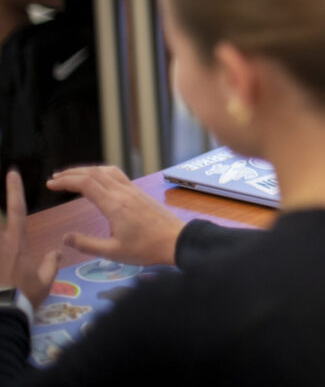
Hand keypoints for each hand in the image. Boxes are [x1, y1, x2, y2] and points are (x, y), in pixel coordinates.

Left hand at [1, 170, 61, 307]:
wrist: (1, 312)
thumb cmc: (24, 295)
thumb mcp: (44, 281)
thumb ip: (50, 264)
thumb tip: (56, 251)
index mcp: (17, 242)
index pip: (17, 209)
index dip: (14, 189)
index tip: (11, 172)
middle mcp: (0, 243)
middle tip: (3, 207)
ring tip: (3, 254)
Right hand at [47, 166, 184, 266]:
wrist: (176, 241)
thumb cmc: (146, 248)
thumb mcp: (112, 252)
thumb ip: (87, 244)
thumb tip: (65, 238)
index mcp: (114, 205)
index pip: (86, 183)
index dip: (66, 181)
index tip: (50, 184)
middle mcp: (123, 192)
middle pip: (94, 173)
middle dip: (72, 173)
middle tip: (55, 178)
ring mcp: (133, 190)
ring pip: (107, 171)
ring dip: (88, 170)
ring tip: (72, 176)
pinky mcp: (139, 193)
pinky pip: (117, 176)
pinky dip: (101, 173)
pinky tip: (97, 180)